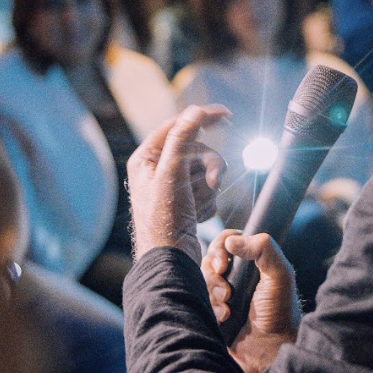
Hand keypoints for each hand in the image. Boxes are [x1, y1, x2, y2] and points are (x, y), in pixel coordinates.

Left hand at [128, 105, 228, 262]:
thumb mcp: (172, 173)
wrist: (171, 261)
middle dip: (208, 167)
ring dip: (209, 188)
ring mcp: (174, 188)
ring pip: (206, 170)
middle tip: (212, 182)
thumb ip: (183, 139)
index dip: (201, 118)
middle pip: (197, 150)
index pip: (177, 126)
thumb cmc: (164, 220)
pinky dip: (208, 203)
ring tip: (199, 206)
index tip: (227, 115)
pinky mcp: (187, 204)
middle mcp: (158, 171)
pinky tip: (197, 217)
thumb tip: (195, 111)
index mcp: (146, 158)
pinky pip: (209, 191)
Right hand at [203, 228, 298, 372]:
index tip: (224, 262)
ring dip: (213, 294)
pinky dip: (210, 308)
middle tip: (227, 291)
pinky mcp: (212, 312)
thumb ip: (264, 250)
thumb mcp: (280, 276)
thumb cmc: (280, 313)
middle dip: (214, 274)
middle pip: (210, 260)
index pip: (227, 241)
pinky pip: (198, 300)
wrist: (270, 351)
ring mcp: (223, 294)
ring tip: (227, 310)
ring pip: (202, 280)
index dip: (220, 247)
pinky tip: (223, 319)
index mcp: (252, 263)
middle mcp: (236, 276)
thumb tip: (232, 240)